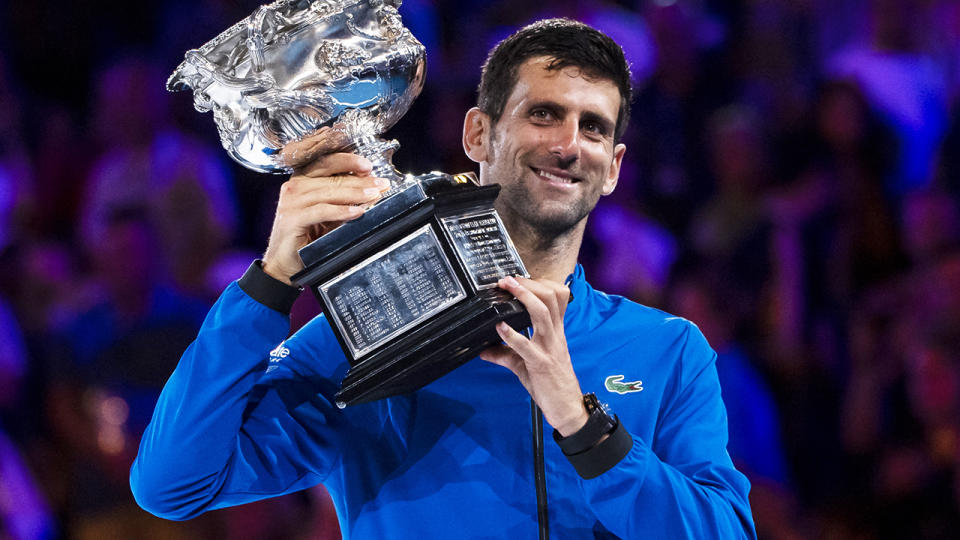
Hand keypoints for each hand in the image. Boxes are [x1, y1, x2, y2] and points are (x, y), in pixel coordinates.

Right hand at [262, 152, 389, 283]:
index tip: (369, 167)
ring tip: (374, 195)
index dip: (350, 162)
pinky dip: (342, 211)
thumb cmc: (306, 238)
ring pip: (329, 192)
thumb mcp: (329, 215)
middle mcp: (295, 186)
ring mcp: (292, 201)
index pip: (327, 163)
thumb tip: (372, 191)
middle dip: (360, 181)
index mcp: (303, 180)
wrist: (285, 263)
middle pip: (332, 178)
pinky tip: (357, 212)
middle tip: (381, 184)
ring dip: (355, 194)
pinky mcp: (292, 218)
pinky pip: (322, 211)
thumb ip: (345, 201)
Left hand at [479, 276, 588, 435]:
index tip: (521, 278)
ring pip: (543, 314)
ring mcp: (548, 348)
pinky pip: (526, 346)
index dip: (541, 283)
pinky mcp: (540, 364)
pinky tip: (500, 326)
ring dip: (525, 298)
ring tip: (508, 288)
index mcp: (556, 332)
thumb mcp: (527, 364)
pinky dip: (512, 335)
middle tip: (509, 279)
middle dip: (530, 285)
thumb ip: (506, 354)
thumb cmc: (551, 384)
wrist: (567, 408)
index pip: (557, 298)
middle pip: (550, 299)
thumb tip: (484, 349)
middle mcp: (555, 336)